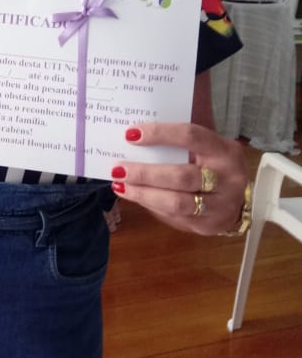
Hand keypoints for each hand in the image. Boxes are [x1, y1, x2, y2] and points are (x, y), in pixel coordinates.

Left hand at [111, 121, 247, 235]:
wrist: (239, 199)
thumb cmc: (213, 163)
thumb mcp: (206, 145)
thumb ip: (181, 136)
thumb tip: (138, 132)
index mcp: (224, 151)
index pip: (191, 136)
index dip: (160, 134)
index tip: (131, 134)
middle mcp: (227, 179)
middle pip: (182, 176)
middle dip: (145, 173)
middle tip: (118, 168)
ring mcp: (219, 206)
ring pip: (176, 202)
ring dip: (143, 193)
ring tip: (119, 184)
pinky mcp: (207, 226)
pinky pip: (173, 216)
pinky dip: (149, 204)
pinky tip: (132, 195)